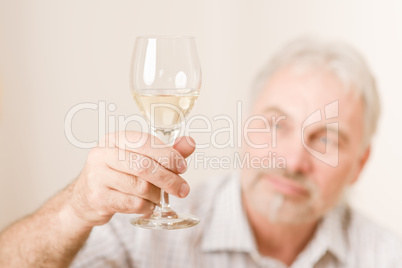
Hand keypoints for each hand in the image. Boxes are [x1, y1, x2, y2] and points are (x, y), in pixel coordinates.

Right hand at [67, 131, 195, 226]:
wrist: (84, 199)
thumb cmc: (117, 174)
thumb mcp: (138, 158)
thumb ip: (165, 152)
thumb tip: (190, 143)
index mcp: (114, 139)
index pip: (145, 142)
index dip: (168, 155)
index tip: (183, 167)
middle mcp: (102, 154)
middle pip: (144, 166)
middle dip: (169, 179)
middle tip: (183, 189)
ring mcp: (97, 177)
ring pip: (140, 187)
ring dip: (157, 195)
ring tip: (159, 197)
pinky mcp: (98, 198)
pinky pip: (133, 204)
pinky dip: (147, 207)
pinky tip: (147, 206)